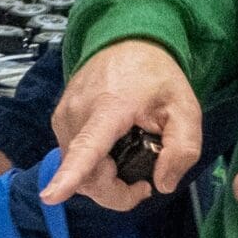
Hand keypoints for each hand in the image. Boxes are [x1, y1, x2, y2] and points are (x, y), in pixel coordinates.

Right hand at [48, 40, 201, 210]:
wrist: (128, 42)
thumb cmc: (155, 76)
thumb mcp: (185, 108)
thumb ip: (183, 148)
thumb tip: (162, 183)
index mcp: (109, 107)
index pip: (87, 148)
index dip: (70, 176)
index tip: (52, 195)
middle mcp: (78, 112)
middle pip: (84, 175)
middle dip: (114, 192)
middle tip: (143, 185)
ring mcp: (65, 116)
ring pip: (77, 171)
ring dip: (104, 181)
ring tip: (131, 163)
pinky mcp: (60, 120)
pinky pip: (72, 159)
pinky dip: (92, 168)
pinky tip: (113, 154)